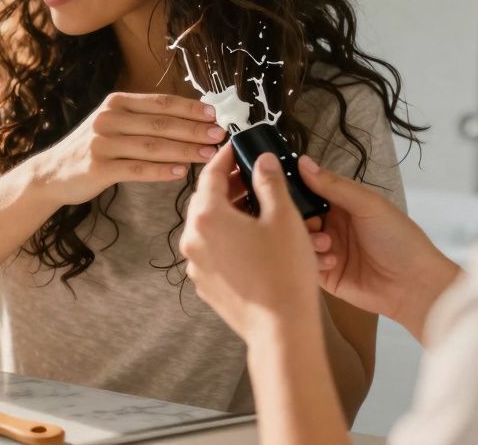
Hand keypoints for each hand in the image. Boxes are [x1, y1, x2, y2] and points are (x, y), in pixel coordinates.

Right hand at [25, 92, 223, 207]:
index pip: (160, 103)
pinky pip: (137, 169)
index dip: (190, 108)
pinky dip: (161, 171)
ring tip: (208, 155)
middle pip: (161, 123)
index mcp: (116, 103)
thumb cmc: (92, 149)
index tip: (214, 115)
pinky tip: (180, 172)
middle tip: (219, 135)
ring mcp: (102, 142)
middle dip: (194, 129)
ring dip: (184, 150)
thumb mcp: (113, 124)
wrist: (52, 173)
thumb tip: (188, 121)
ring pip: (153, 146)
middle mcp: (109, 118)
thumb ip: (143, 120)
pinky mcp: (99, 167)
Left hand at [180, 148, 322, 339]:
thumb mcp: (283, 218)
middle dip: (227, 185)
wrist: (281, 330)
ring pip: (208, 228)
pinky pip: (213, 252)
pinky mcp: (206, 285)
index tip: (236, 147)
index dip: (225, 157)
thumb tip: (262, 160)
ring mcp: (196, 266)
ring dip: (228, 213)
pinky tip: (252, 239)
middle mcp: (192, 240)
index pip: (210, 175)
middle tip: (250, 175)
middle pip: (205, 201)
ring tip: (256, 206)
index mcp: (207, 217)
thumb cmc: (284, 272)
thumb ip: (269, 182)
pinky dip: (228, 239)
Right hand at [299, 156, 459, 340]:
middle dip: (300, 218)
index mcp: (342, 204)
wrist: (414, 285)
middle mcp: (332, 225)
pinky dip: (314, 260)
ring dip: (309, 240)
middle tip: (313, 222)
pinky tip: (333, 262)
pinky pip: (306, 263)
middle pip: (300, 216)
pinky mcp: (324, 274)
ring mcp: (327, 250)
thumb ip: (334, 186)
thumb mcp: (368, 205)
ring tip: (327, 244)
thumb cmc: (398, 238)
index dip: (296, 188)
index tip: (282, 187)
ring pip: (299, 239)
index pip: (310, 190)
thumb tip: (303, 161)